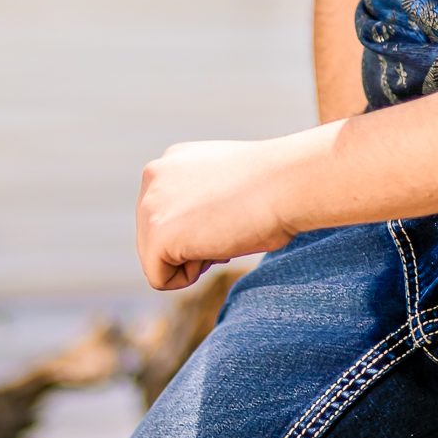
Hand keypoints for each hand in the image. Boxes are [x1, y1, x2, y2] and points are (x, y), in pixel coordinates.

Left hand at [136, 132, 327, 290]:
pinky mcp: (157, 234)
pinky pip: (161, 278)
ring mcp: (150, 204)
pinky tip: (215, 246)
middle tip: (228, 224)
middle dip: (191, 244)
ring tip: (223, 231)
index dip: (200, 226)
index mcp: (172, 160)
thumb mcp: (225, 182)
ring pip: (157, 259)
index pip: (168, 214)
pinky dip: (189, 276)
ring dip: (192, 258)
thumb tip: (193, 231)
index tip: (230, 211)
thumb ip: (199, 198)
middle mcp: (154, 175)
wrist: (287, 182)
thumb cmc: (273, 186)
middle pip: (156, 238)